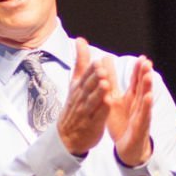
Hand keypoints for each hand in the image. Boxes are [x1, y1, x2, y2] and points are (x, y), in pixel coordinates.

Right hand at [57, 38, 113, 154]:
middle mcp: (81, 98)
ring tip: (105, 85)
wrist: (67, 135)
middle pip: (88, 87)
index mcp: (78, 87)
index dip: (91, 70)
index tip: (98, 62)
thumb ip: (81, 61)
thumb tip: (80, 40)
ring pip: (92, 101)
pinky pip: (98, 116)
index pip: (84, 76)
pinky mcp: (92, 124)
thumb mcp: (76, 82)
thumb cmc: (75, 104)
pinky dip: (102, 110)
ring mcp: (86, 112)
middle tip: (102, 70)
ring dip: (98, 93)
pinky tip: (109, 104)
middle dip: (95, 79)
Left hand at [107, 54, 155, 166]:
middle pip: (142, 87)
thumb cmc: (121, 122)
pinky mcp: (140, 127)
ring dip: (147, 87)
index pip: (135, 81)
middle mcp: (138, 104)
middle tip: (146, 61)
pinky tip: (147, 97)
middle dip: (144, 74)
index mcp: (131, 98)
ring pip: (144, 99)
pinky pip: (143, 116)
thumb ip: (110, 84)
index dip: (137, 70)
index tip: (141, 57)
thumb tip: (105, 65)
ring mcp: (141, 115)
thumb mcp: (113, 101)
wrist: (127, 147)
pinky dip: (146, 106)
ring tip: (148, 75)